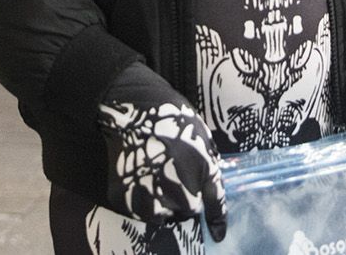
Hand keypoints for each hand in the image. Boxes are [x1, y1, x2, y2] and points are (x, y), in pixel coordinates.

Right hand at [97, 62, 226, 241]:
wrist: (133, 110)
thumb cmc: (173, 122)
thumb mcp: (203, 144)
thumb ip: (210, 177)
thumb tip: (211, 205)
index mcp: (199, 176)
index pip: (211, 206)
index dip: (217, 221)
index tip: (219, 235)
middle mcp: (176, 193)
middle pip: (185, 210)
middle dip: (184, 197)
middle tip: (173, 170)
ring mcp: (148, 198)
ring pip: (162, 213)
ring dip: (163, 200)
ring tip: (156, 171)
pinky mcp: (126, 198)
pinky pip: (140, 208)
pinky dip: (142, 198)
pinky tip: (141, 174)